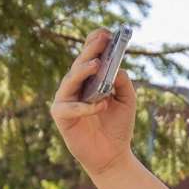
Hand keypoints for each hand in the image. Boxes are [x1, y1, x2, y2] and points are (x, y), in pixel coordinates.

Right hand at [51, 28, 139, 178]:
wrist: (113, 155)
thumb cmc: (118, 126)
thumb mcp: (127, 100)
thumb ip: (122, 82)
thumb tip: (116, 68)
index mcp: (89, 80)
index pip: (88, 56)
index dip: (94, 43)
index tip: (106, 33)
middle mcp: (75, 87)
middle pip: (79, 65)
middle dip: (90, 51)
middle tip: (101, 40)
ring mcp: (66, 100)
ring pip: (70, 81)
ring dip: (82, 72)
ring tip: (97, 64)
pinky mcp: (62, 117)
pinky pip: (70, 108)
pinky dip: (86, 106)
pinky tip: (102, 104)